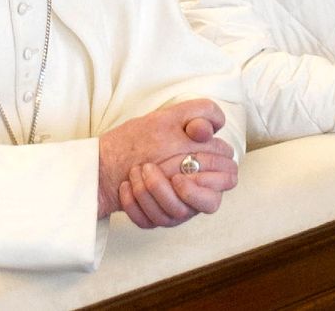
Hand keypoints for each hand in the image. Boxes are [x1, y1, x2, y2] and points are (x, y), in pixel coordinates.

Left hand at [97, 99, 234, 218]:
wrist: (107, 157)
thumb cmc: (144, 136)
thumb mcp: (170, 117)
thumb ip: (199, 113)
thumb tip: (214, 125)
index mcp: (208, 168)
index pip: (228, 180)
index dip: (207, 180)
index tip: (180, 172)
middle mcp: (196, 192)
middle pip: (205, 205)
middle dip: (173, 189)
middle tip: (149, 168)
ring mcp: (177, 209)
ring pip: (173, 215)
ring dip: (149, 192)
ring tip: (134, 172)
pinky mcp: (155, 219)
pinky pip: (149, 221)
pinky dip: (134, 204)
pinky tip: (126, 186)